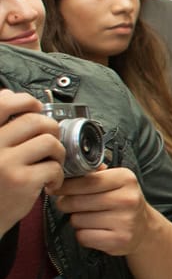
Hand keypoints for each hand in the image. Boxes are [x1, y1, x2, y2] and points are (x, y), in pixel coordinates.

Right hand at [0, 92, 64, 230]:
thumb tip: (9, 94)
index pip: (3, 103)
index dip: (26, 101)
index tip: (36, 108)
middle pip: (35, 121)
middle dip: (51, 129)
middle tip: (50, 144)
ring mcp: (5, 163)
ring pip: (49, 142)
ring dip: (58, 153)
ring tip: (51, 165)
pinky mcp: (21, 181)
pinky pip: (53, 167)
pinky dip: (57, 176)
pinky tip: (48, 184)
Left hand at [53, 167, 160, 256]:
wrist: (144, 228)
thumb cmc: (122, 202)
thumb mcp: (115, 181)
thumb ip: (93, 173)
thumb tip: (66, 169)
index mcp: (126, 179)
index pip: (85, 181)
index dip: (65, 186)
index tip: (56, 189)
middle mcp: (128, 199)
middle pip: (76, 201)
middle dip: (66, 204)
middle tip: (71, 205)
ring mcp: (125, 221)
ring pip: (77, 220)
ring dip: (77, 220)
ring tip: (90, 218)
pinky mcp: (119, 240)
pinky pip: (83, 236)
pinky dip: (83, 235)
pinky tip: (95, 231)